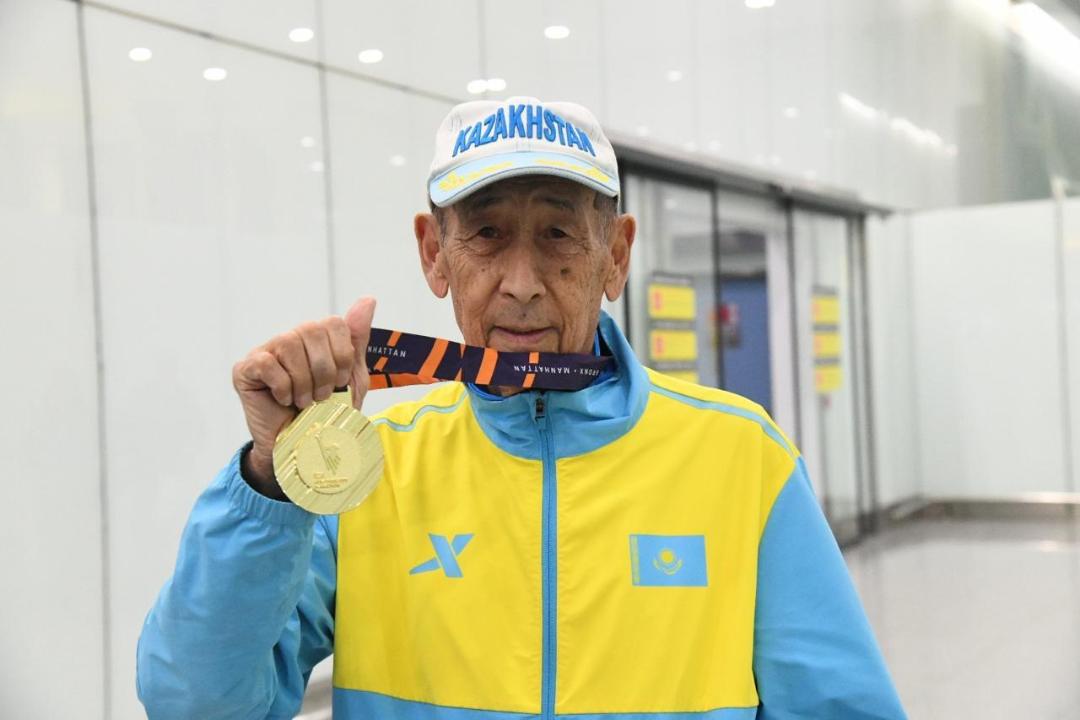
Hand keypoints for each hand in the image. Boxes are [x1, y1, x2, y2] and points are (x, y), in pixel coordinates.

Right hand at [231, 297, 376, 496]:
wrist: (303, 449)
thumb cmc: (326, 413)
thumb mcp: (351, 378)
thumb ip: (357, 339)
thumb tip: (368, 299)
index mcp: (316, 338)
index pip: (334, 324)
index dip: (342, 355)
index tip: (341, 382)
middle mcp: (290, 338)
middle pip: (312, 331)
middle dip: (324, 371)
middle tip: (321, 396)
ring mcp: (265, 351)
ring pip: (288, 345)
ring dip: (303, 382)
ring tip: (303, 401)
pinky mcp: (245, 369)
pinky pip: (267, 363)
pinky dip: (282, 386)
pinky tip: (283, 400)